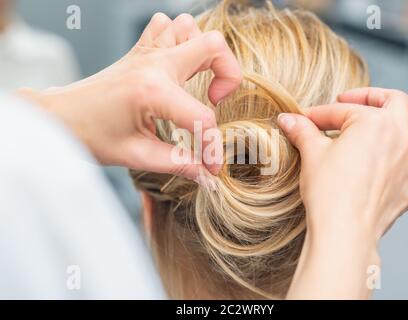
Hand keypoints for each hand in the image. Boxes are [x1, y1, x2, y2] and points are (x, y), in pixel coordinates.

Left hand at [18, 13, 241, 181]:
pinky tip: (177, 65)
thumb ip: (178, 164)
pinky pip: (168, 26)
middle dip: (229, 75)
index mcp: (153, 91)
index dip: (213, 147)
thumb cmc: (90, 136)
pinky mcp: (140, 51)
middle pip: (213, 47)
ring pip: (191, 27)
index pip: (202, 117)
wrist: (60, 118)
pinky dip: (181, 39)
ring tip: (198, 80)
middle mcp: (154, 64)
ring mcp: (146, 53)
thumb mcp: (136, 155)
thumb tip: (207, 177)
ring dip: (204, 53)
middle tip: (216, 101)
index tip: (211, 167)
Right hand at [278, 87, 407, 298]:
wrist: (343, 229)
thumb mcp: (311, 154)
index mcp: (373, 123)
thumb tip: (287, 119)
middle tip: (349, 104)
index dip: (318, 114)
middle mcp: (399, 137)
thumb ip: (303, 131)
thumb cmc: (329, 192)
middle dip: (371, 97)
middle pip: (395, 102)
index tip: (303, 121)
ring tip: (398, 123)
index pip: (341, 111)